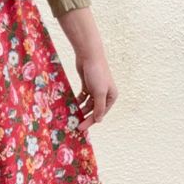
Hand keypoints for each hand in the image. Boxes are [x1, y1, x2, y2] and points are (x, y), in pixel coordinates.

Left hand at [56, 5, 117, 131]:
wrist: (89, 55)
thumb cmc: (97, 73)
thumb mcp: (99, 92)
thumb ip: (99, 107)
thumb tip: (99, 120)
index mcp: (111, 96)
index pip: (100, 113)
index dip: (90, 121)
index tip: (80, 128)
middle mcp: (105, 94)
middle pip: (94, 110)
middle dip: (85, 117)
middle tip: (75, 125)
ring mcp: (96, 89)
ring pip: (87, 104)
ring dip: (80, 110)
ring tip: (71, 116)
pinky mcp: (87, 85)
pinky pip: (82, 97)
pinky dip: (78, 101)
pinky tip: (71, 105)